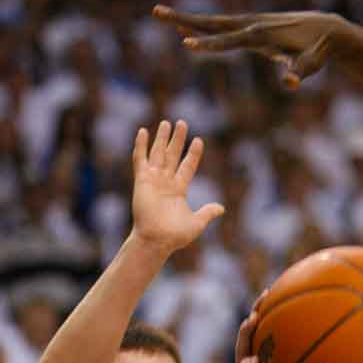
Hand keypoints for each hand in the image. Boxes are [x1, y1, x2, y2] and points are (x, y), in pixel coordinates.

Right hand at [131, 120, 224, 255]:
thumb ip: (207, 212)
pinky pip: (140, 159)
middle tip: (182, 123)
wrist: (157, 240)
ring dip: (162, 138)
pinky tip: (143, 131)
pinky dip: (141, 145)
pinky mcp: (141, 180)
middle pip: (173, 155)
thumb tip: (221, 208)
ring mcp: (153, 180)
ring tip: (166, 122)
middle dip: (178, 139)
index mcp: (179, 190)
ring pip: (159, 153)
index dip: (193, 154)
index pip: (188, 166)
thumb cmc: (175, 236)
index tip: (199, 140)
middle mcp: (166, 182)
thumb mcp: (197, 223)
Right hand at [153, 6, 341, 87]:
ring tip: (161, 15)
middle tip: (156, 12)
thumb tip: (290, 83)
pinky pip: (223, 26)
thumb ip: (300, 72)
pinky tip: (188, 26)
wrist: (327, 30)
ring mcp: (251, 23)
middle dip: (184, 19)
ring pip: (214, 21)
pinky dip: (203, 25)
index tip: (185, 43)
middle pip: (213, 22)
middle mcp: (252, 24)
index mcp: (261, 35)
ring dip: (187, 19)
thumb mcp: (312, 64)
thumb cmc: (319, 50)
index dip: (209, 44)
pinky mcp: (252, 27)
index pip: (230, 40)